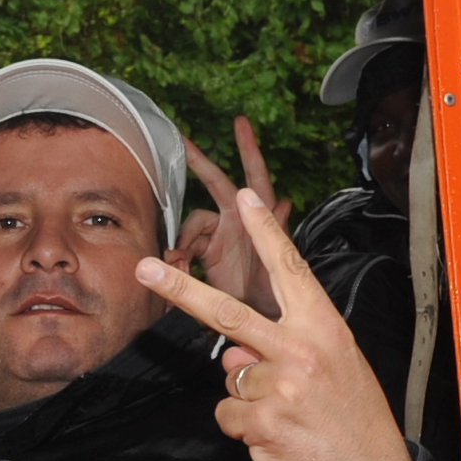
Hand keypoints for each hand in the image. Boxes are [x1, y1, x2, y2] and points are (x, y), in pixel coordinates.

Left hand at [134, 191, 414, 460]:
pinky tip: (280, 438)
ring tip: (289, 418)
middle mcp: (300, 350)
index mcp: (323, 328)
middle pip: (227, 314)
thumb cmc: (355, 419)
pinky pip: (229, 416)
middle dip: (180, 289)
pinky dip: (246, 430)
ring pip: (230, 379)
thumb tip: (234, 353)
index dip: (266, 234)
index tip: (246, 199)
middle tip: (144, 267)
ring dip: (248, 401)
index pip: (290, 272)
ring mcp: (280, 386)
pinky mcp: (263, 422)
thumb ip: (284, 349)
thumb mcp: (334, 367)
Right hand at [174, 116, 295, 313]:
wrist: (267, 338)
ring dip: (185, 239)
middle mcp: (239, 223)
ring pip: (194, 223)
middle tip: (182, 137)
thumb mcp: (284, 268)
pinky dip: (179, 257)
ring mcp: (221, 239)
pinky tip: (176, 269)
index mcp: (260, 220)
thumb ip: (279, 233)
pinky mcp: (205, 258)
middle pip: (216, 184)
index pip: (255, 178)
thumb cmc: (280, 301)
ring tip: (181, 263)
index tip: (241, 123)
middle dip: (201, 161)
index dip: (249, 151)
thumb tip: (283, 199)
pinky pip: (185, 247)